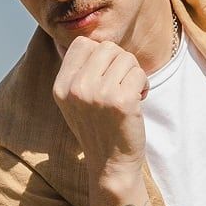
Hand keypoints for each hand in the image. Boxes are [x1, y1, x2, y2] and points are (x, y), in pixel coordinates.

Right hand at [51, 33, 148, 185]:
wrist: (111, 164)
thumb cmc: (99, 128)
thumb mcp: (76, 100)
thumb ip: (81, 71)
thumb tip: (98, 41)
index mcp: (61, 86)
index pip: (82, 44)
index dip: (100, 55)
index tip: (106, 75)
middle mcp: (76, 88)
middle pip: (107, 48)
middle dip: (120, 63)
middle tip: (121, 84)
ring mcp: (98, 95)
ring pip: (126, 58)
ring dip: (134, 74)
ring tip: (129, 94)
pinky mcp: (121, 102)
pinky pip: (139, 73)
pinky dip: (144, 85)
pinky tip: (138, 100)